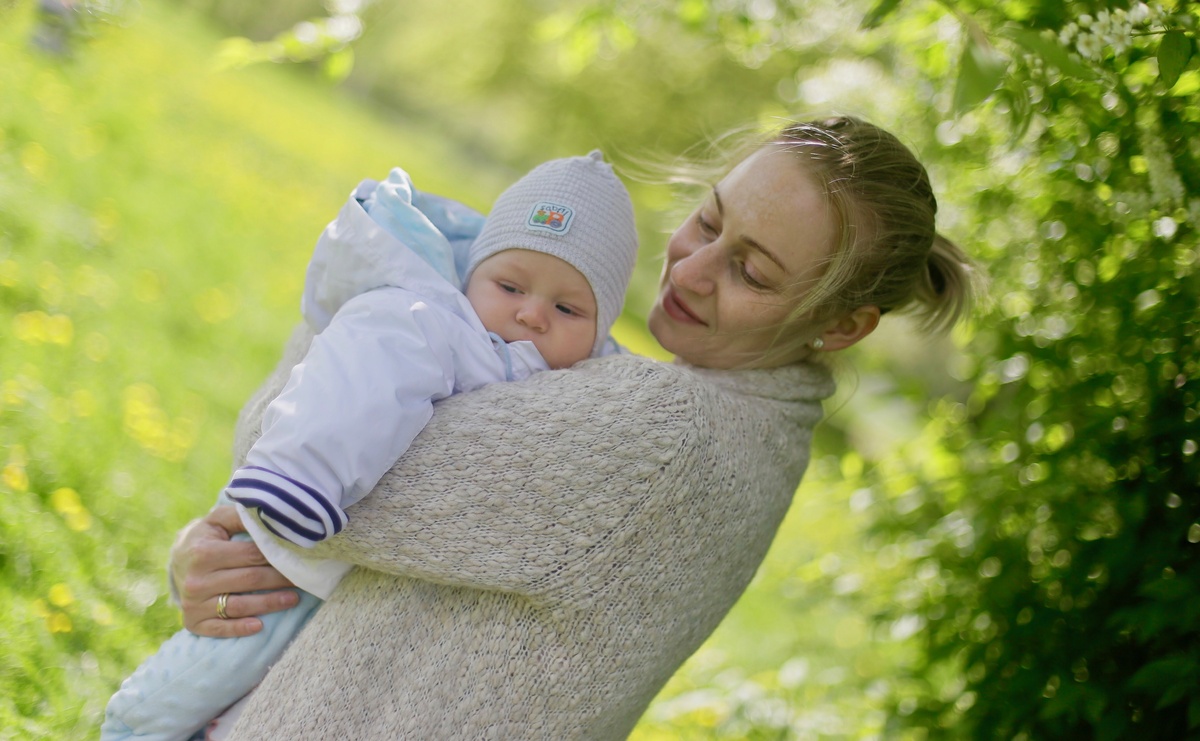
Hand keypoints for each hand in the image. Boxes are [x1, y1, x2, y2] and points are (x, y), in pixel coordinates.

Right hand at [171, 505, 299, 637]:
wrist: (176, 561)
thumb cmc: (206, 538)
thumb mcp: (218, 521)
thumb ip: (240, 516)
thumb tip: (270, 515)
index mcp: (204, 552)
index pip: (250, 555)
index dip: (276, 556)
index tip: (297, 557)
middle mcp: (196, 580)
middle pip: (250, 580)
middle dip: (281, 579)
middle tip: (303, 579)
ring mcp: (193, 603)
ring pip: (239, 606)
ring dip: (270, 604)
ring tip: (294, 599)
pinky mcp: (192, 621)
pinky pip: (220, 628)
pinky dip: (240, 628)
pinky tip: (260, 626)